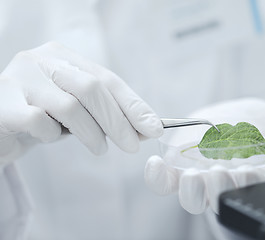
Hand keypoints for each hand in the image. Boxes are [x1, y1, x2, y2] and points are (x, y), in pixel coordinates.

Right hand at [0, 42, 162, 164]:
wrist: (0, 124)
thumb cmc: (43, 116)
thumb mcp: (79, 111)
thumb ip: (107, 114)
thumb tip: (146, 127)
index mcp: (64, 57)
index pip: (107, 79)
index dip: (133, 104)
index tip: (154, 127)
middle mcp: (41, 60)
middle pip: (92, 89)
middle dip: (118, 121)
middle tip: (132, 146)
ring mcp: (19, 79)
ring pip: (69, 106)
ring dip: (92, 133)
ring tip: (100, 148)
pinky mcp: (1, 103)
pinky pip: (37, 121)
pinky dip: (51, 135)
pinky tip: (51, 138)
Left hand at [144, 98, 264, 213]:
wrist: (230, 114)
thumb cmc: (256, 123)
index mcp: (248, 176)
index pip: (248, 189)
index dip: (247, 185)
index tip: (249, 171)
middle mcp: (222, 181)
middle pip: (217, 198)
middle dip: (218, 189)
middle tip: (219, 174)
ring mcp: (197, 176)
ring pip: (191, 196)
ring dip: (191, 191)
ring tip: (194, 175)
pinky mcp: (176, 166)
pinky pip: (163, 181)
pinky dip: (157, 178)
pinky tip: (156, 165)